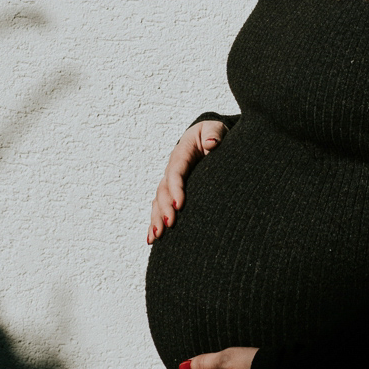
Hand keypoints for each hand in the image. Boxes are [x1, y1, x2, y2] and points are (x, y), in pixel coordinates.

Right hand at [148, 119, 225, 242]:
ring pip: (158, 202)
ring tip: (158, 236)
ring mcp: (170, 182)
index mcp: (181, 154)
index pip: (176, 171)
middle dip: (164, 208)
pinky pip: (160, 208)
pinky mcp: (172, 193)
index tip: (180, 204)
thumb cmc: (213, 133)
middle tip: (170, 224)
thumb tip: (211, 143)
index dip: (176, 188)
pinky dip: (155, 223)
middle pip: (163, 190)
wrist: (209, 137)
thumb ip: (214, 134)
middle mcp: (172, 170)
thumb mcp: (215, 128)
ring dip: (156, 219)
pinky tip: (152, 239)